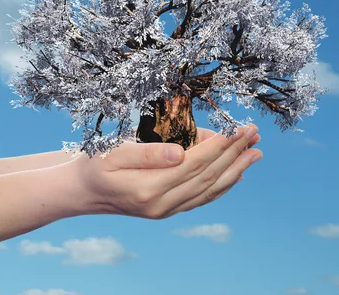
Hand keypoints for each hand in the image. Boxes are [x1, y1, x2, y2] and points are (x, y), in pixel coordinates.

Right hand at [71, 124, 261, 219]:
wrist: (83, 192)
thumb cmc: (94, 165)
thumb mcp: (114, 152)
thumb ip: (148, 153)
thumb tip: (183, 152)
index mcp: (148, 188)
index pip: (195, 164)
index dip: (220, 145)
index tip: (238, 128)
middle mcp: (161, 205)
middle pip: (208, 177)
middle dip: (234, 154)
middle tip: (254, 134)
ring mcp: (166, 211)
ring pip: (209, 189)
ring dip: (236, 170)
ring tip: (255, 153)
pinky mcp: (167, 210)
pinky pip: (201, 198)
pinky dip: (221, 186)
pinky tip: (236, 175)